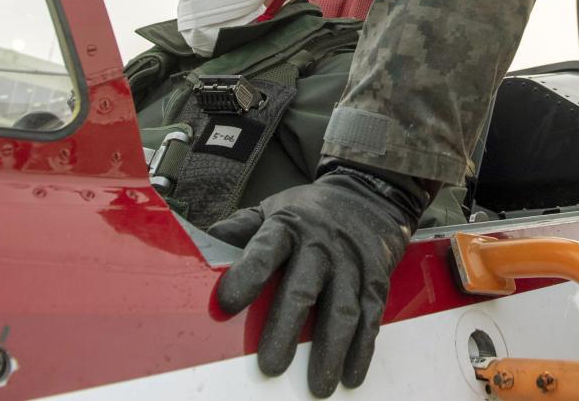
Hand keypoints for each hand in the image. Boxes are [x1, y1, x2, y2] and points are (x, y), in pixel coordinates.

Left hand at [208, 166, 423, 397]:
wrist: (366, 196)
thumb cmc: (308, 213)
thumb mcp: (272, 210)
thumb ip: (239, 228)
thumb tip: (203, 243)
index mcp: (287, 226)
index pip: (264, 250)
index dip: (246, 275)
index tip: (226, 304)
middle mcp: (320, 244)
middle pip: (302, 287)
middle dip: (286, 328)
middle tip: (270, 366)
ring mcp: (350, 262)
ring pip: (341, 308)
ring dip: (330, 349)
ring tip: (317, 385)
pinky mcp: (375, 279)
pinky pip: (370, 316)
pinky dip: (362, 349)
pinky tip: (350, 375)